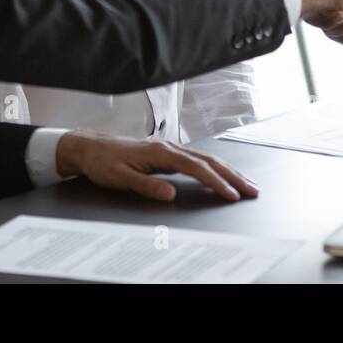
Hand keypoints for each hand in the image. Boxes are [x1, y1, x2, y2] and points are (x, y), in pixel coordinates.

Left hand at [55, 131, 258, 201]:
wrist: (90, 147)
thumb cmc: (104, 163)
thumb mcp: (121, 178)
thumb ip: (147, 186)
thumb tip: (171, 193)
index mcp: (161, 152)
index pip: (197, 169)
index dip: (217, 182)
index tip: (232, 195)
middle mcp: (169, 147)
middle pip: (209, 161)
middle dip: (233, 176)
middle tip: (252, 190)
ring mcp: (170, 148)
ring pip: (206, 158)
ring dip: (228, 171)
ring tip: (246, 183)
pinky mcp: (167, 152)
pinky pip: (198, 159)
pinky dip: (215, 167)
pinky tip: (222, 174)